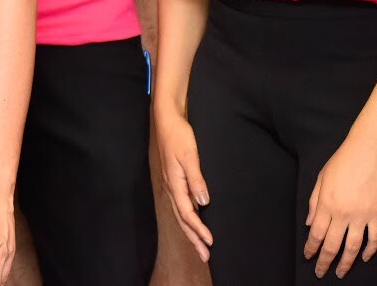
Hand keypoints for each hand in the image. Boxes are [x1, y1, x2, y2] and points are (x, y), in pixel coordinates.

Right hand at [156, 109, 212, 260]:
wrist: (167, 119)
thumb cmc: (178, 135)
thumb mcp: (189, 156)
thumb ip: (196, 179)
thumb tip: (204, 202)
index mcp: (174, 184)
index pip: (187, 213)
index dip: (198, 229)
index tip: (210, 243)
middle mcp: (171, 187)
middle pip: (182, 219)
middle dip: (193, 238)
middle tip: (205, 256)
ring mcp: (171, 183)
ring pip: (181, 213)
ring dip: (191, 231)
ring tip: (200, 245)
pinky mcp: (174, 179)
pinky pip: (181, 204)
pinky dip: (189, 217)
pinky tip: (195, 220)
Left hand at [304, 133, 376, 278]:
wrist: (367, 150)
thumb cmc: (343, 161)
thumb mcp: (321, 178)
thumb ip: (314, 202)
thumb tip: (311, 223)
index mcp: (326, 204)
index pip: (317, 234)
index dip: (311, 248)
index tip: (308, 257)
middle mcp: (343, 213)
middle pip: (332, 245)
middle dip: (325, 261)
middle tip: (320, 272)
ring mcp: (362, 215)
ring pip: (352, 247)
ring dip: (346, 263)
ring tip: (341, 273)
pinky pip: (375, 237)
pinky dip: (370, 250)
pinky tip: (364, 257)